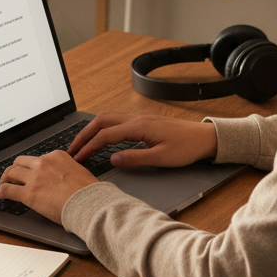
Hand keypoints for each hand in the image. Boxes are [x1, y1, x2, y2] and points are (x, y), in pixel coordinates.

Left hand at [0, 150, 97, 224]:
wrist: (91, 204)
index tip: (28, 173)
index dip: (30, 167)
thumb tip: (60, 179)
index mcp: (56, 156)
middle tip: (11, 178)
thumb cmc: (90, 193)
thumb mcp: (78, 172)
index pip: (37, 159)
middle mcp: (43, 163)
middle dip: (14, 170)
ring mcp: (35, 178)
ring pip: (11, 173)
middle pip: (20, 162)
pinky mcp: (29, 193)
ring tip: (1, 186)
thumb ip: (65, 171)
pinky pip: (7, 190)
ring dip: (4, 179)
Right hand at [69, 113, 217, 168]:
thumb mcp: (161, 158)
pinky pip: (115, 119)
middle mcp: (136, 118)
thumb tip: (113, 158)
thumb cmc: (187, 147)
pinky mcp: (142, 121)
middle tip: (72, 149)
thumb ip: (135, 158)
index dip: (89, 146)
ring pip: (107, 118)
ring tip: (82, 143)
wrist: (205, 137)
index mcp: (139, 127)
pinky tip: (101, 136)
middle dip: (83, 134)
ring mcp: (139, 118)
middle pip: (100, 121)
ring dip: (91, 129)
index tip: (78, 158)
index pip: (105, 135)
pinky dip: (102, 127)